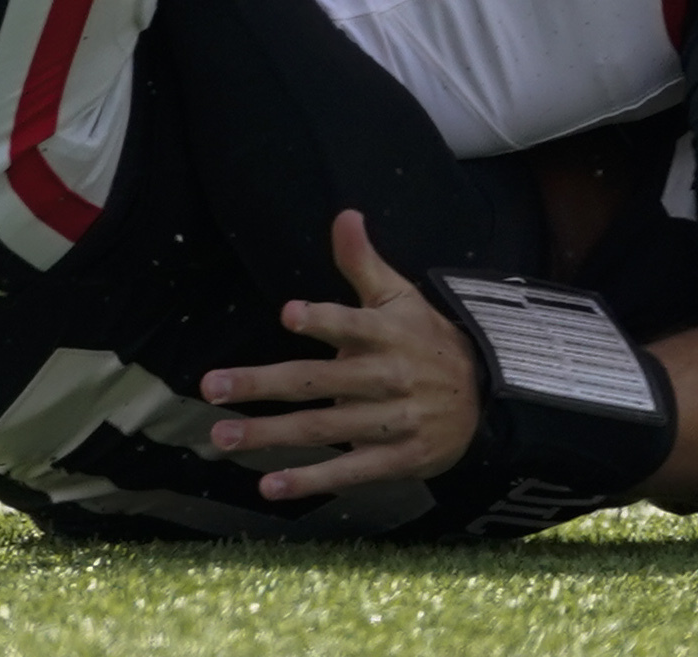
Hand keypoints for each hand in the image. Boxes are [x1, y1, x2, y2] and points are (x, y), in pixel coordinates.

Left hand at [196, 211, 480, 500]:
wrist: (485, 396)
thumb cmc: (425, 339)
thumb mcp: (400, 296)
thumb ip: (363, 262)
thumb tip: (344, 214)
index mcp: (387, 334)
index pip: (353, 325)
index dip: (324, 320)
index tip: (289, 314)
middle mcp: (387, 377)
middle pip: (319, 382)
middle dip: (262, 385)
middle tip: (211, 388)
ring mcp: (393, 422)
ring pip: (325, 429)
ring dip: (271, 436)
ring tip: (221, 438)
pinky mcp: (399, 459)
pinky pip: (350, 471)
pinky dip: (310, 480)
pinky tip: (269, 484)